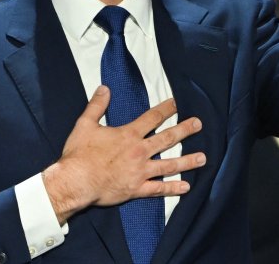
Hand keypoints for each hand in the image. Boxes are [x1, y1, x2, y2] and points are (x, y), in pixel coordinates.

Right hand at [42, 86, 205, 223]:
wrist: (76, 182)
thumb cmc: (79, 154)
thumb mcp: (85, 124)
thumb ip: (96, 106)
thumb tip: (104, 88)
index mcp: (128, 135)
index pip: (152, 118)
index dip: (166, 109)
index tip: (178, 103)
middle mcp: (139, 152)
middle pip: (167, 139)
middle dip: (185, 130)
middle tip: (198, 125)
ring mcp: (140, 172)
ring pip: (169, 165)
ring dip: (187, 161)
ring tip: (202, 157)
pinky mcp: (136, 189)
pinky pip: (158, 189)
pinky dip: (173, 188)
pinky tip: (186, 187)